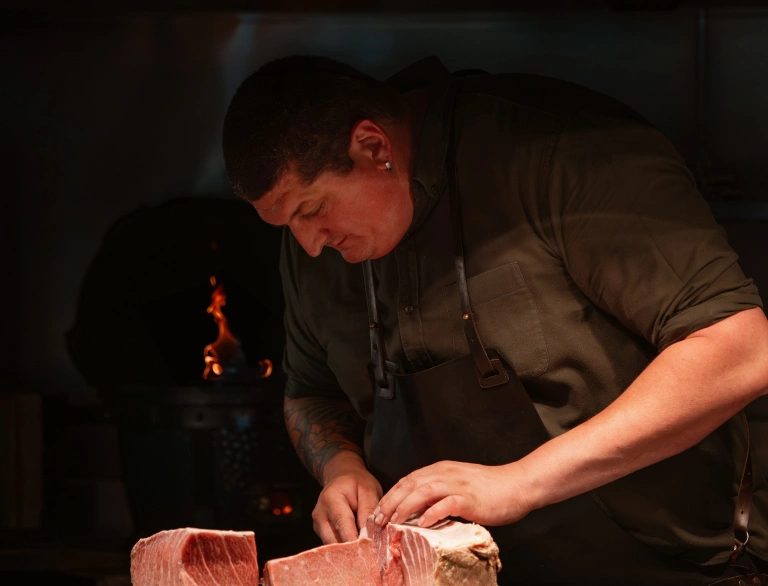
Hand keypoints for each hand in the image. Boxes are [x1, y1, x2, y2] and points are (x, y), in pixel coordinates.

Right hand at [312, 459, 382, 543]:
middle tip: (371, 551)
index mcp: (331, 499)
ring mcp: (317, 524)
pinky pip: (332, 544)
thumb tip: (369, 534)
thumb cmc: (357, 482)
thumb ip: (368, 510)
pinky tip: (356, 543)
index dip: (356, 540)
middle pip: (334, 540)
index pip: (342, 525)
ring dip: (349, 549)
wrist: (342, 477)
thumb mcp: (368, 490)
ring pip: (333, 546)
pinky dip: (345, 547)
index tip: (370, 549)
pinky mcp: (320, 532)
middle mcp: (320, 514)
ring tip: (365, 545)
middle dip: (353, 549)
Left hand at [373, 460, 531, 528]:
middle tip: (377, 520)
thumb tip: (419, 509)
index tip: (378, 511)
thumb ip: (440, 492)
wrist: (517, 485)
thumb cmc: (490, 488)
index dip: (390, 495)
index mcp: (441, 469)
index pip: (408, 480)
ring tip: (393, 523)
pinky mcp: (468, 498)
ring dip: (404, 507)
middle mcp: (445, 473)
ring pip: (422, 492)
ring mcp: (457, 485)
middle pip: (409, 484)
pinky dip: (431, 514)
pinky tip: (422, 524)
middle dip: (390, 502)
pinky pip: (445, 504)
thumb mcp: (459, 484)